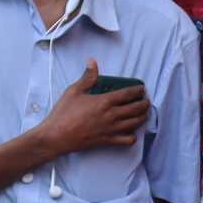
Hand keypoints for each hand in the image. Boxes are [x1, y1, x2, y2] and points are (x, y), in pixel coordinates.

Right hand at [33, 60, 149, 156]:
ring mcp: (111, 129)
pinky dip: (133, 136)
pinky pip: (127, 140)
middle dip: (144, 104)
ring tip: (143, 113)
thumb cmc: (63, 113)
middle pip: (135, 109)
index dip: (137, 90)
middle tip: (146, 100)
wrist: (56, 136)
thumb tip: (92, 61)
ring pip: (135, 123)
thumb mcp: (74, 91)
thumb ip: (87, 77)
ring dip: (142, 117)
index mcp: (104, 101)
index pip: (127, 94)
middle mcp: (111, 115)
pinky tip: (132, 132)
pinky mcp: (108, 141)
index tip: (142, 89)